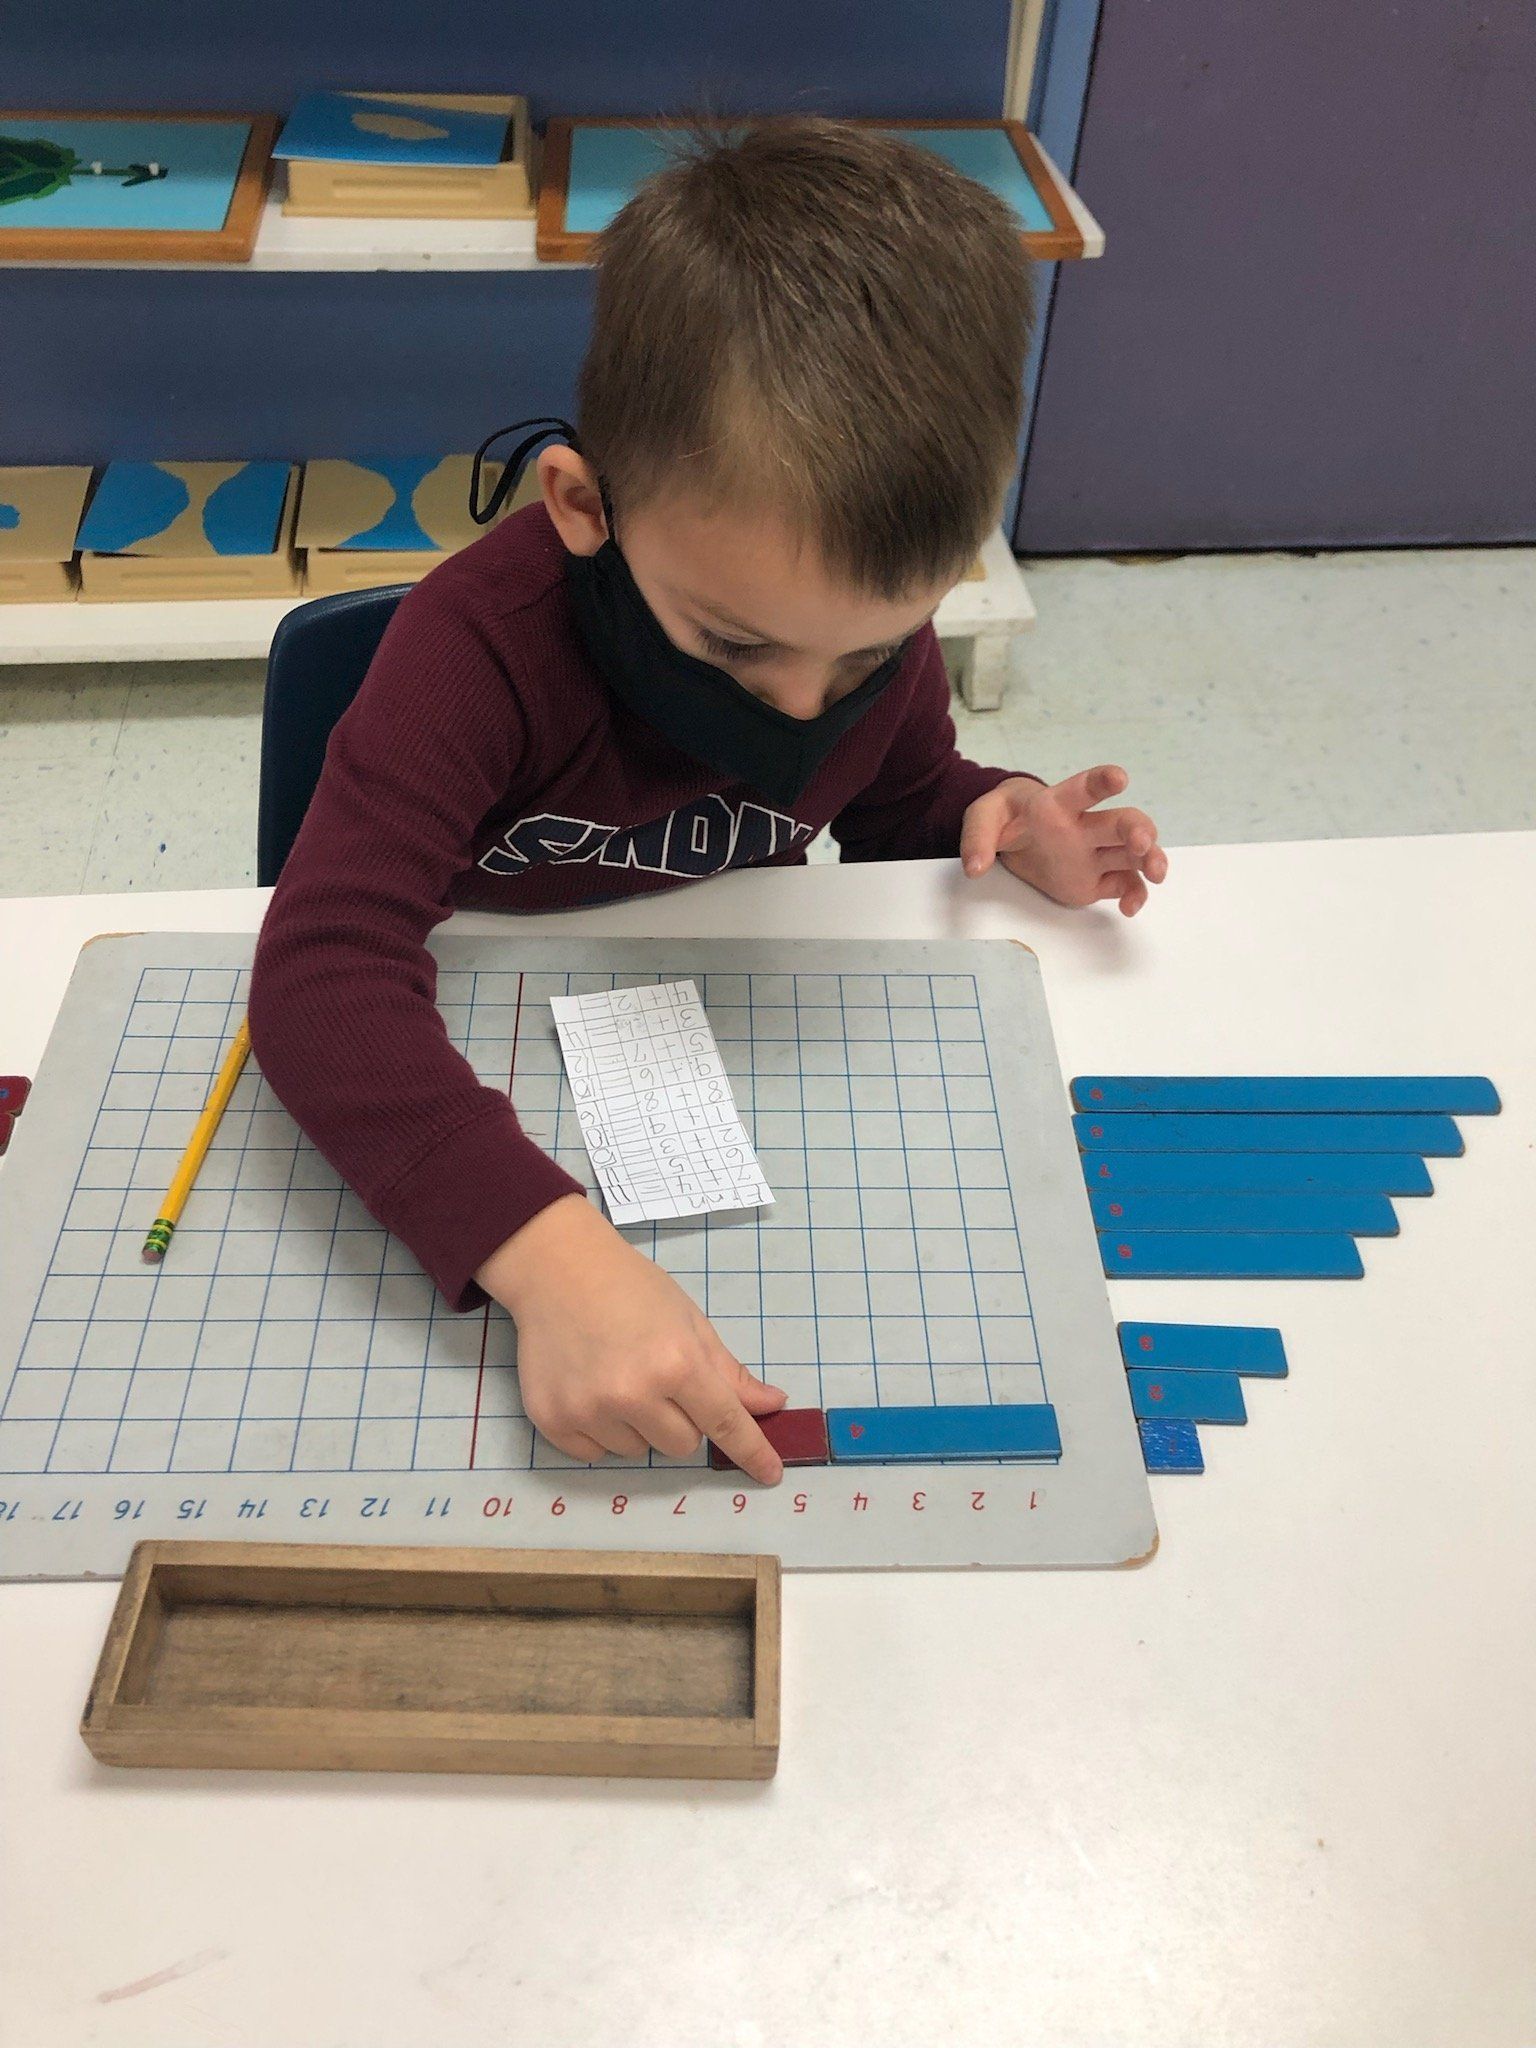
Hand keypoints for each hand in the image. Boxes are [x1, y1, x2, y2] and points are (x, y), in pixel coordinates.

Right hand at [477, 1194, 787, 1482]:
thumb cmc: (631, 1289)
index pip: (725, 1423)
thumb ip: (729, 1372)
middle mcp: (633, 1394)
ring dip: (638, 1426)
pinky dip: (600, 1433)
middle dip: (681, 1420)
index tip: (770, 1474)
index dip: (752, 1452)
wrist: (558, 1270)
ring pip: (638, 1451)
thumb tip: (771, 1405)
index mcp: (676, 1363)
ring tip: (617, 1377)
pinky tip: (590, 1390)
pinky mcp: (553, 1421)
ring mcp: (589, 1411)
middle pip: (682, 1445)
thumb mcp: (690, 1322)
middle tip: (658, 1379)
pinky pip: (594, 1454)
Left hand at [960, 766, 1167, 915]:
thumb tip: (975, 867)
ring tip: (1155, 876)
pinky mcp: (1098, 880)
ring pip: (1134, 854)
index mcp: (1060, 805)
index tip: (1119, 778)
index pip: (1084, 788)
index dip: (1101, 781)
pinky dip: (1133, 895)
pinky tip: (1130, 907)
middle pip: (1123, 823)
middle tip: (1142, 844)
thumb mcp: (983, 816)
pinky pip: (1125, 885)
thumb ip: (978, 837)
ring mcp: (1096, 854)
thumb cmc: (1006, 818)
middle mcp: (1086, 827)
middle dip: (1138, 830)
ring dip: (1150, 861)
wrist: (1016, 838)